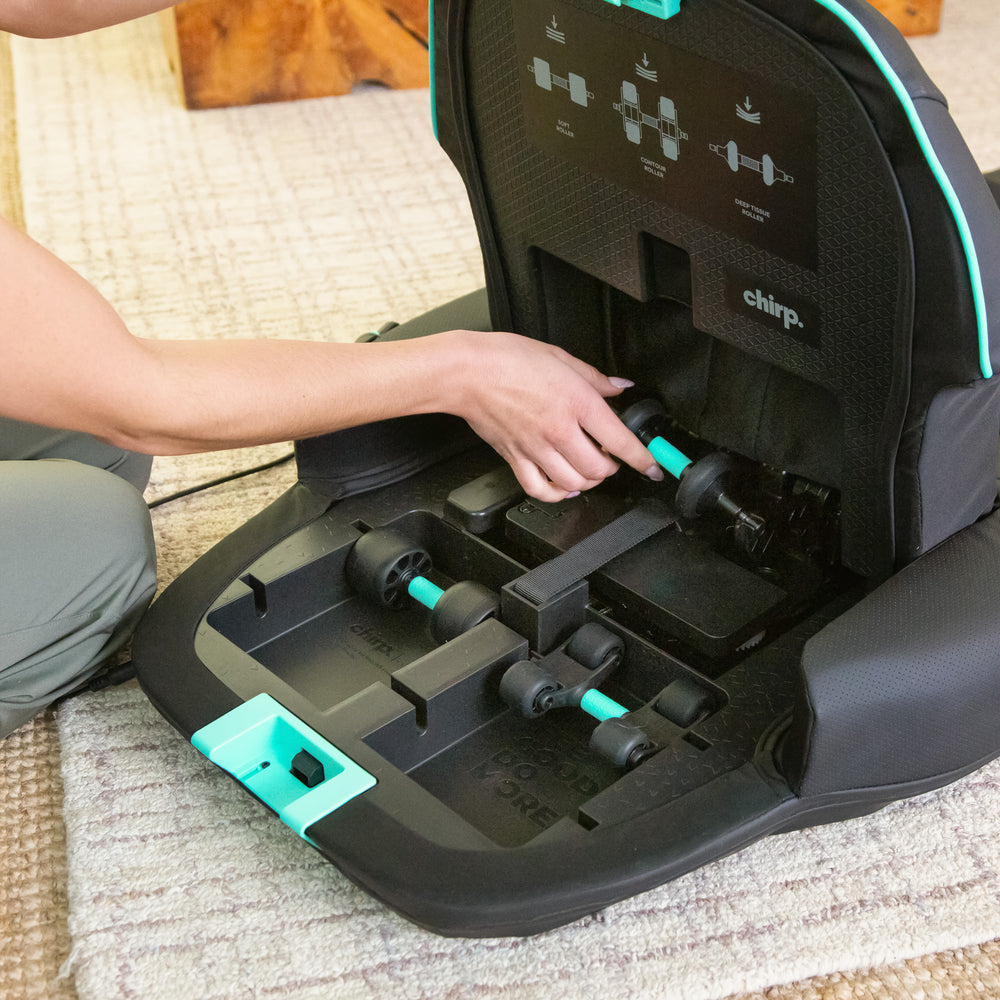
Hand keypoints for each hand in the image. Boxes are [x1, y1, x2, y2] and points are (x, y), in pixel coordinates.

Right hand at [442, 330, 662, 501]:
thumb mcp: (560, 357)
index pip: (621, 441)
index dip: (644, 460)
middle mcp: (559, 431)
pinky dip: (557, 494)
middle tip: (613, 459)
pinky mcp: (515, 458)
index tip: (654, 467)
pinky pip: (540, 489)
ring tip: (590, 470)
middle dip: (613, 468)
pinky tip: (564, 486)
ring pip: (575, 482)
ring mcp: (536, 448)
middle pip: (600, 469)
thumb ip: (594, 377)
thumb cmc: (506, 359)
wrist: (466, 372)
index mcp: (577, 403)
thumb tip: (619, 387)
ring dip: (589, 481)